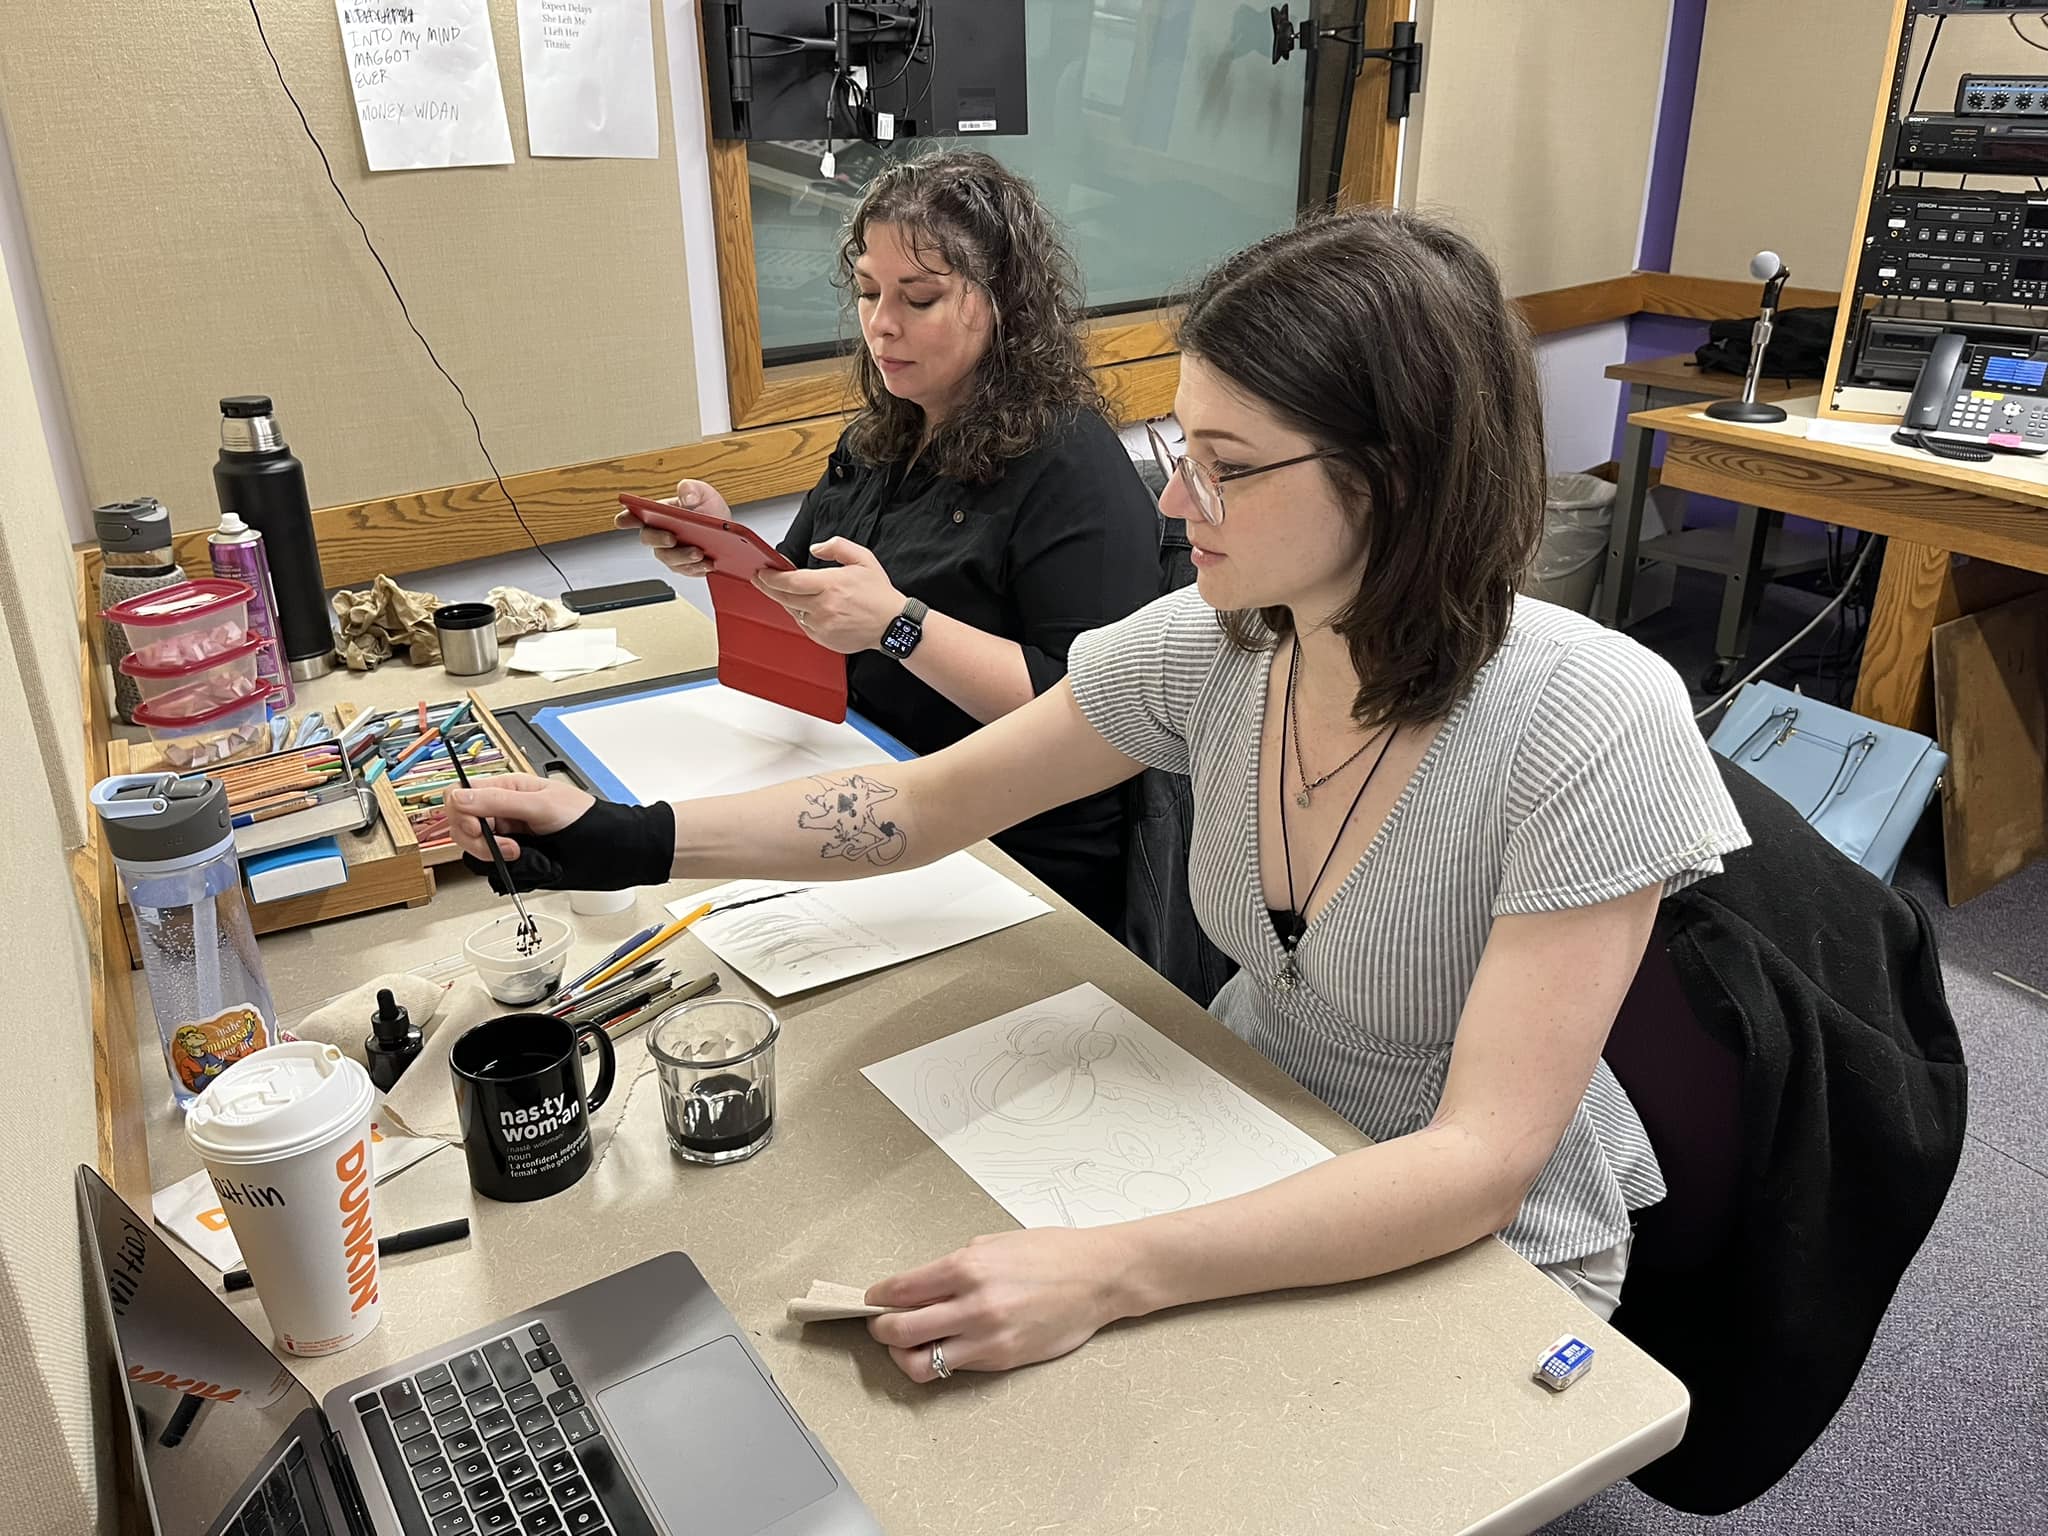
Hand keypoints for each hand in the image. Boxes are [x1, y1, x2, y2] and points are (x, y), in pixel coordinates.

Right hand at [448, 775, 676, 891]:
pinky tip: (526, 864)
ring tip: (521, 855)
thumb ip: (498, 802)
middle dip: (477, 841)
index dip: (462, 814)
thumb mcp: (542, 806)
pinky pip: (492, 867)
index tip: (481, 828)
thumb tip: (459, 796)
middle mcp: (503, 812)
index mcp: (507, 789)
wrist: (614, 851)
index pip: (460, 795)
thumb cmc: (588, 821)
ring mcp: (508, 836)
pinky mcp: (516, 859)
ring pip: (474, 850)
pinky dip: (505, 869)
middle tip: (506, 847)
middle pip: (461, 825)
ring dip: (492, 856)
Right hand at [611, 479, 732, 578]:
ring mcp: (671, 552)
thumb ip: (692, 489)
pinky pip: (686, 570)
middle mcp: (660, 534)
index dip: (626, 518)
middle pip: (649, 539)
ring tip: (698, 553)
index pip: (635, 515)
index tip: (622, 520)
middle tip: (672, 538)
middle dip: (658, 539)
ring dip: (682, 556)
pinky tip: (707, 563)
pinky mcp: (684, 566)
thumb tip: (686, 495)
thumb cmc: (710, 511)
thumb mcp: (704, 493)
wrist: (727, 533)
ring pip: (669, 558)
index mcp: (658, 513)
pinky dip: (697, 567)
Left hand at [753, 537, 904, 654]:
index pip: (790, 581)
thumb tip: (815, 549)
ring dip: (785, 600)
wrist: (891, 625)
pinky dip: (800, 614)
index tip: (762, 571)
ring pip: (792, 611)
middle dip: (768, 587)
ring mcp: (822, 624)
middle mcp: (823, 606)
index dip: (771, 577)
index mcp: (831, 584)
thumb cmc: (879, 595)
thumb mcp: (863, 559)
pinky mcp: (823, 638)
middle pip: (784, 597)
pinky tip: (805, 607)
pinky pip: (803, 624)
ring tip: (785, 591)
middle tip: (759, 579)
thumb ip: (837, 546)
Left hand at [864, 1228, 1128, 1381]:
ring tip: (905, 1345)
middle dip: (880, 1329)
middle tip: (879, 1325)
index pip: (900, 1290)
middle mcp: (972, 1305)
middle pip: (899, 1330)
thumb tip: (918, 1287)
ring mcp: (987, 1337)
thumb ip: (952, 1267)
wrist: (1097, 1278)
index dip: (877, 1297)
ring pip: (919, 1363)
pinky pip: (954, 1367)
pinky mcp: (1001, 1359)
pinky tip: (941, 1346)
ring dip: (902, 1355)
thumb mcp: (993, 1244)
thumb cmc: (1051, 1253)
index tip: (873, 1299)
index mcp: (967, 1267)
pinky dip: (939, 1359)